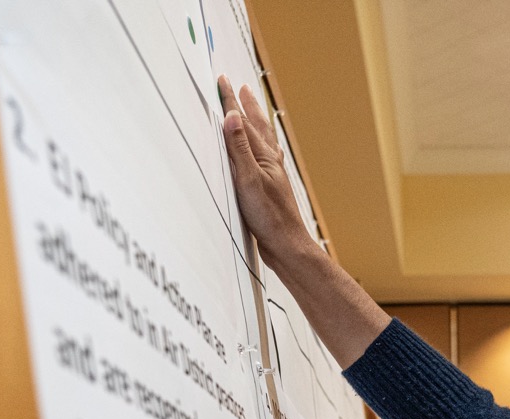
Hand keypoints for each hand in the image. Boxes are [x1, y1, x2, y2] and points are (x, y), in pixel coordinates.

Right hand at [217, 77, 316, 268]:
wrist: (287, 247)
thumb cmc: (269, 218)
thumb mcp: (248, 181)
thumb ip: (239, 149)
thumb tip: (233, 117)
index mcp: (263, 158)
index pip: (243, 123)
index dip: (231, 102)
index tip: (223, 81)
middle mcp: (270, 164)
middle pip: (257, 128)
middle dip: (247, 107)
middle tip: (242, 88)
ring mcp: (271, 177)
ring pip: (263, 143)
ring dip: (255, 125)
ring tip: (252, 112)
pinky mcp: (269, 191)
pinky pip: (264, 160)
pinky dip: (261, 149)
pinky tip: (263, 155)